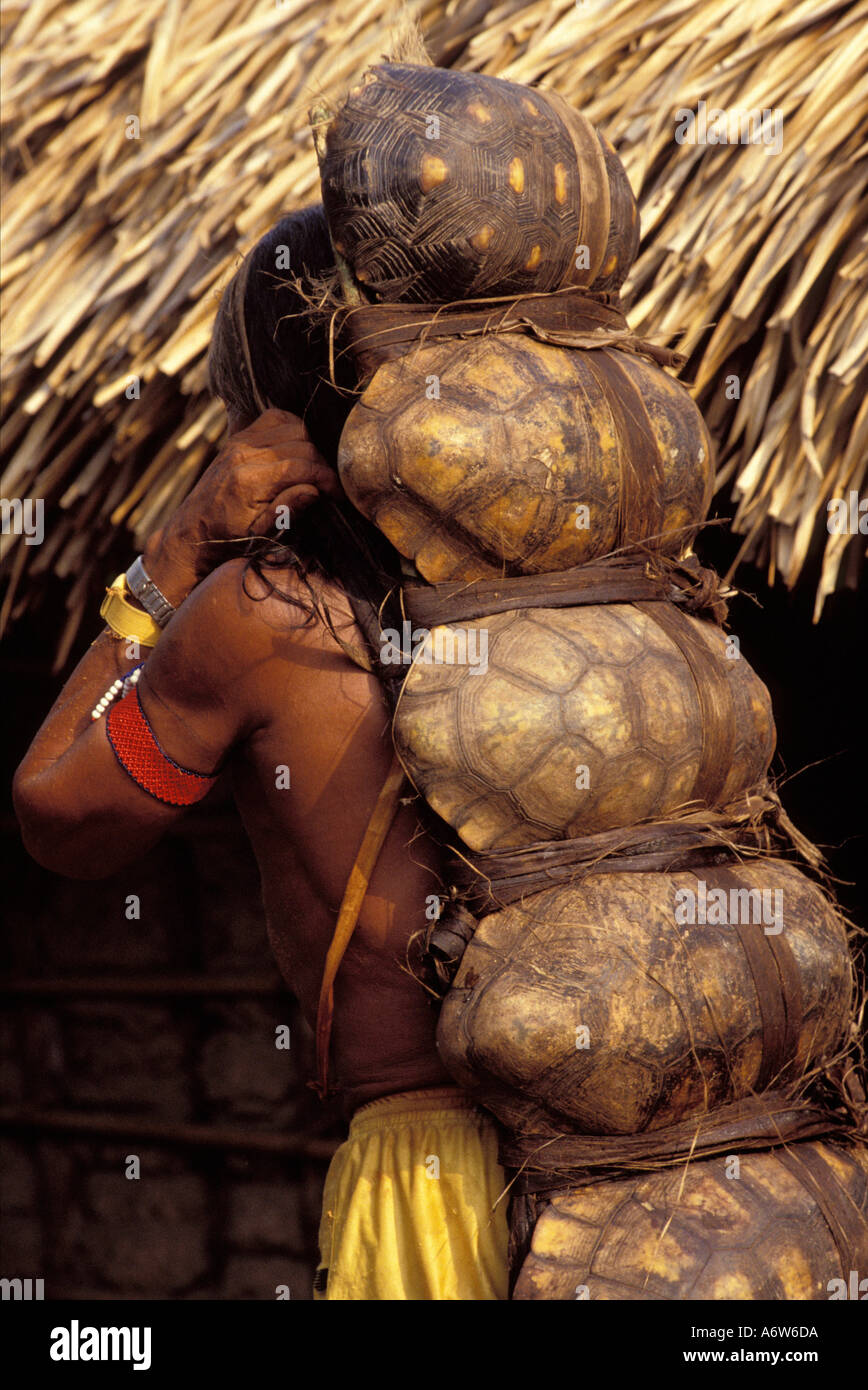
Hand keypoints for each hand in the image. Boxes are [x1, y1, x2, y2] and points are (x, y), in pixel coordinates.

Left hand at [142, 409, 342, 602]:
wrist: (194, 530)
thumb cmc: (229, 538)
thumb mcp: (261, 534)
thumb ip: (287, 510)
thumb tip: (315, 489)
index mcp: (249, 480)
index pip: (303, 466)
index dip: (328, 480)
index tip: (339, 496)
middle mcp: (244, 453)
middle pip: (302, 444)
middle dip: (322, 465)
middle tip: (328, 487)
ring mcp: (240, 441)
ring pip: (293, 426)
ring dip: (310, 446)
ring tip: (313, 471)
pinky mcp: (239, 437)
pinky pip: (276, 417)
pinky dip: (293, 428)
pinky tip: (297, 449)